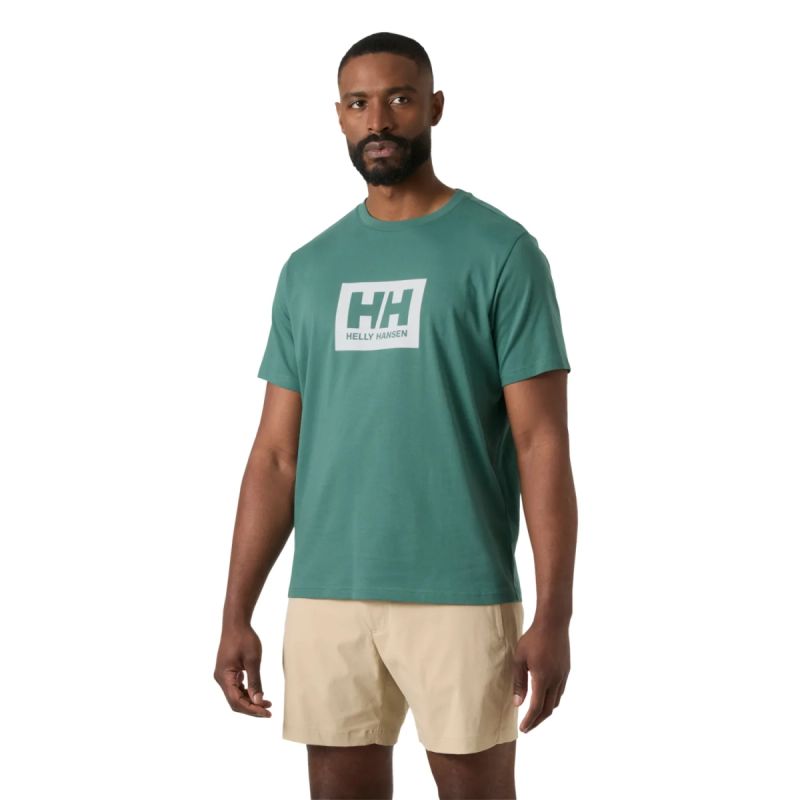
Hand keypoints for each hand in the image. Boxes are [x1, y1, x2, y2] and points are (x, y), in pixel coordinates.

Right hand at [214, 623, 272, 716]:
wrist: (236, 623)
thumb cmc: (244, 639)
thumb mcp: (253, 661)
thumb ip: (255, 682)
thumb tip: (259, 701)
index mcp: (224, 677)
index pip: (236, 701)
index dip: (252, 709)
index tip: (266, 713)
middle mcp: (220, 679)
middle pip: (235, 701)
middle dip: (251, 708)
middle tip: (268, 711)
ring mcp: (223, 675)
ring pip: (235, 696)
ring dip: (250, 701)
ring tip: (267, 703)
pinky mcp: (228, 672)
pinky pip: (236, 687)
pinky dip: (247, 693)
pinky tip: (258, 693)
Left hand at [511, 617, 569, 731]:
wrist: (553, 623)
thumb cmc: (532, 639)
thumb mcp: (519, 659)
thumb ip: (519, 682)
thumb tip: (517, 703)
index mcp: (543, 678)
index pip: (536, 707)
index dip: (529, 720)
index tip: (523, 729)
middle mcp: (556, 680)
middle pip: (548, 709)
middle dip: (538, 721)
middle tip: (528, 727)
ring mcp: (563, 676)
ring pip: (556, 701)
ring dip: (545, 711)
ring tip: (535, 715)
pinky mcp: (566, 670)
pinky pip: (560, 691)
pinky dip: (552, 700)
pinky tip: (545, 697)